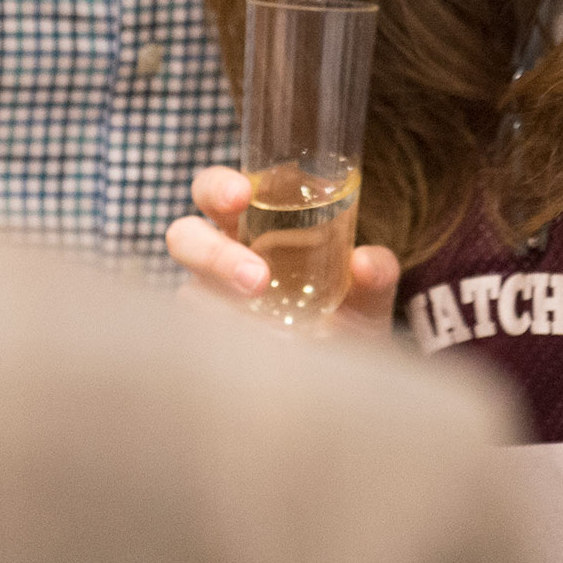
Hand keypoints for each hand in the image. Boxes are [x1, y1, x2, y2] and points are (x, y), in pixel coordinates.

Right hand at [164, 165, 399, 337]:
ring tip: (263, 319)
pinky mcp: (212, 347)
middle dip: (210, 249)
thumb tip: (364, 263)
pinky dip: (230, 343)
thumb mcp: (369, 293)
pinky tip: (263, 351)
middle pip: (186, 236)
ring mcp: (213, 305)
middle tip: (256, 277)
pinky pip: (203, 342)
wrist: (349, 375)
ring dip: (222, 307)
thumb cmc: (349, 316)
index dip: (219, 186)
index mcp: (253, 225)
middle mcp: (223, 257)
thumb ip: (376, 273)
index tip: (243, 193)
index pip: (217, 191)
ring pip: (189, 292)